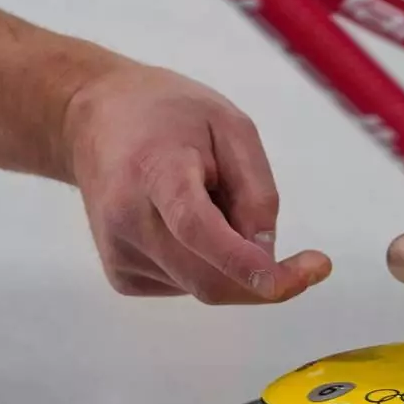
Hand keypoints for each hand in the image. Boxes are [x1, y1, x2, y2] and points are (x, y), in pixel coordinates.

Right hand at [61, 64, 330, 303]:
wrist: (91, 121)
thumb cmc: (167, 116)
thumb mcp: (231, 126)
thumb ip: (257, 190)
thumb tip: (268, 254)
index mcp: (154, 173)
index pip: (197, 228)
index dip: (243, 262)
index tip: (286, 280)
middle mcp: (128, 221)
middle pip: (210, 280)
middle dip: (267, 281)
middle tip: (312, 263)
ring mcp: (120, 254)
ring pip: (205, 286)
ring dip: (233, 261)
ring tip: (212, 204)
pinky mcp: (122, 275)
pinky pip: (188, 285)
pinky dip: (209, 264)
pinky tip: (189, 224)